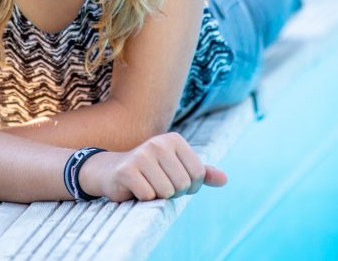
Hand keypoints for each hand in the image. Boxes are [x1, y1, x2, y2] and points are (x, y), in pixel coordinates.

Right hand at [80, 132, 226, 201]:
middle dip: (173, 192)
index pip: (198, 175)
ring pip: (166, 192)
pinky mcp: (127, 170)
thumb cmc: (150, 172)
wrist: (112, 172)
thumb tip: (225, 180)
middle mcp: (158, 143)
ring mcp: (141, 155)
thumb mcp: (177, 169)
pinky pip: (148, 196)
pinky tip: (135, 188)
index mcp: (174, 140)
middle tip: (157, 184)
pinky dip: (143, 198)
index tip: (174, 181)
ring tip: (147, 185)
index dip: (189, 187)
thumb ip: (201, 173)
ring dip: (158, 196)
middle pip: (182, 184)